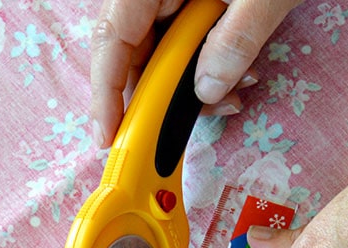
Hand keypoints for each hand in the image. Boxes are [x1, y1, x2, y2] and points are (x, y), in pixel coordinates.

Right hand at [90, 0, 302, 146]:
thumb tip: (206, 92)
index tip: (110, 134)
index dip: (106, 90)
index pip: (113, 37)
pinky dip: (211, 68)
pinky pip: (189, 43)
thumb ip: (235, 43)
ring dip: (195, 87)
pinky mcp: (194, 4)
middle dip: (164, 96)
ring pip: (164, 52)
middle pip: (136, 50)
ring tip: (235, 97)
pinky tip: (241, 77)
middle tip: (184, 129)